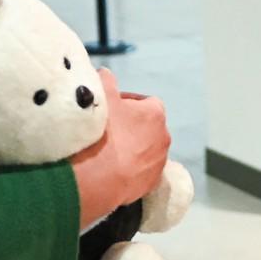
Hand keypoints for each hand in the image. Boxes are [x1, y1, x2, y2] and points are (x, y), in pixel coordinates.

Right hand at [71, 69, 169, 229]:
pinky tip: (110, 169)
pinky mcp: (150, 185)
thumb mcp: (100, 96)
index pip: (146, 102)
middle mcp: (163, 138)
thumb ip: (105, 80)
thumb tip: (105, 74)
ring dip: (130, 149)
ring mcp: (158, 163)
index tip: (113, 107)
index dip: (129, 103)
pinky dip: (129, 170)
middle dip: (131, 127)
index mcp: (155, 114)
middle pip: (147, 128)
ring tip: (107, 151)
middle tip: (108, 129)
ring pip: (144, 151)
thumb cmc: (102, 132)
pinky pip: (140, 173)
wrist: (97, 177)